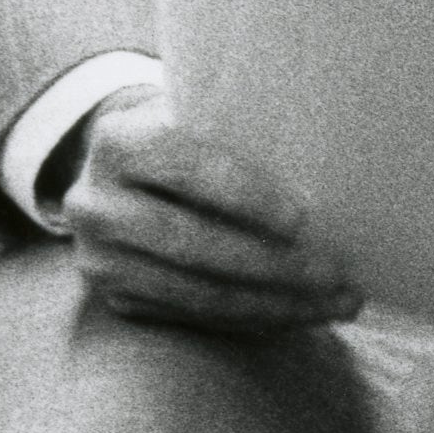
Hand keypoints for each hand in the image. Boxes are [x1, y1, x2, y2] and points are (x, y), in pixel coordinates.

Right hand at [59, 99, 360, 338]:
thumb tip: (324, 166)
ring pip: (197, 292)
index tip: (304, 219)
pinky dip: (252, 318)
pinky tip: (298, 313)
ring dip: (275, 304)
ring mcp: (100, 259)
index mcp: (117, 142)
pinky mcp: (116, 298)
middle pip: (192, 243)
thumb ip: (238, 132)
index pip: (186, 169)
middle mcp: (94, 204)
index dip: (246, 195)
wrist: (121, 171)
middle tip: (339, 275)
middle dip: (274, 265)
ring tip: (336, 303)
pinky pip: (194, 316)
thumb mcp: (199, 115)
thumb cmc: (185, 134)